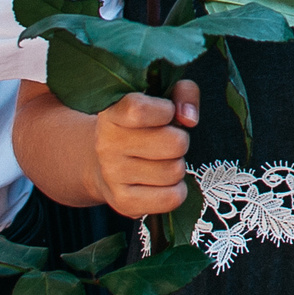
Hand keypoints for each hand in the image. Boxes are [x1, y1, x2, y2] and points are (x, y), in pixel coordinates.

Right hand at [91, 79, 198, 216]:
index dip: (165, 111)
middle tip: (168, 142)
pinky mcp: (123, 201)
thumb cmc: (143, 127)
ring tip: (162, 161)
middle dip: (179, 141)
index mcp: (112, 112)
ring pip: (174, 171)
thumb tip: (189, 118)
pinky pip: (172, 198)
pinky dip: (176, 191)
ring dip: (177, 166)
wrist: (104, 165)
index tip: (168, 112)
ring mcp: (112, 174)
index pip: (138, 110)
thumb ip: (183, 93)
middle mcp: (106, 143)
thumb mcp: (160, 99)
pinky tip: (163, 183)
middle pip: (173, 143)